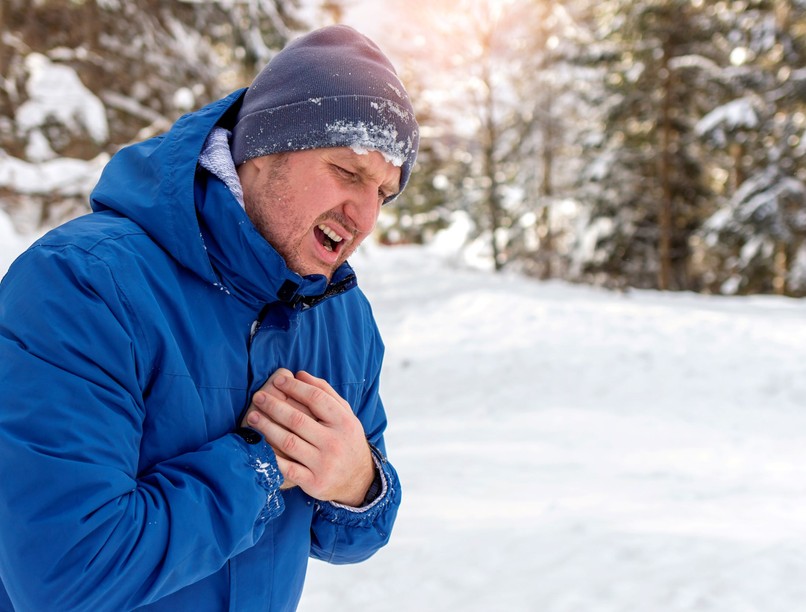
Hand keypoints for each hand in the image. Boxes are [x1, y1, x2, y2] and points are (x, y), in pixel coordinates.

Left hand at [242, 369, 373, 505]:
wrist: (359, 480)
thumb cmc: (346, 440)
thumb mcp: (345, 415)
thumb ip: (326, 393)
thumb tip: (300, 374)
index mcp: (344, 422)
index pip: (316, 398)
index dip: (294, 387)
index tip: (278, 380)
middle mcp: (335, 442)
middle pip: (298, 420)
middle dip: (274, 406)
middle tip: (258, 397)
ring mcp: (324, 464)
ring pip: (289, 442)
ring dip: (267, 428)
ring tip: (253, 417)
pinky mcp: (314, 482)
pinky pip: (287, 468)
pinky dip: (271, 456)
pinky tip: (258, 445)